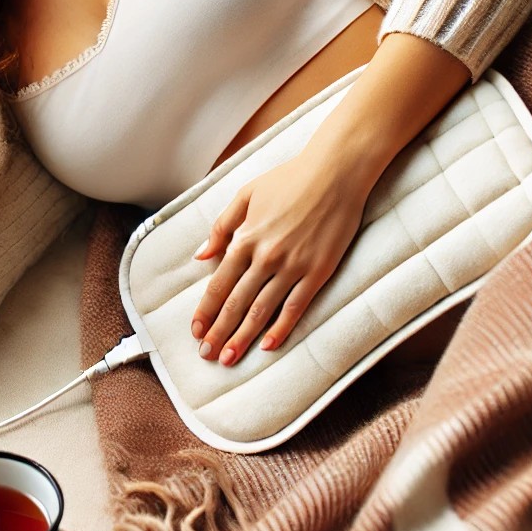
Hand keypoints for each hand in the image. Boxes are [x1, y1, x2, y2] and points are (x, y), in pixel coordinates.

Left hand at [191, 146, 373, 366]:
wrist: (335, 172)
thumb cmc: (289, 179)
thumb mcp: (246, 194)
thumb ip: (221, 227)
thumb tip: (200, 256)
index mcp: (246, 238)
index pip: (219, 283)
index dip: (206, 310)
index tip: (196, 331)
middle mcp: (266, 256)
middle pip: (236, 303)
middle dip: (219, 332)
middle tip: (206, 355)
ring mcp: (293, 266)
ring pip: (262, 310)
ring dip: (243, 337)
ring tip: (229, 358)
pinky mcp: (318, 271)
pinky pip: (296, 306)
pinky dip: (281, 327)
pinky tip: (268, 345)